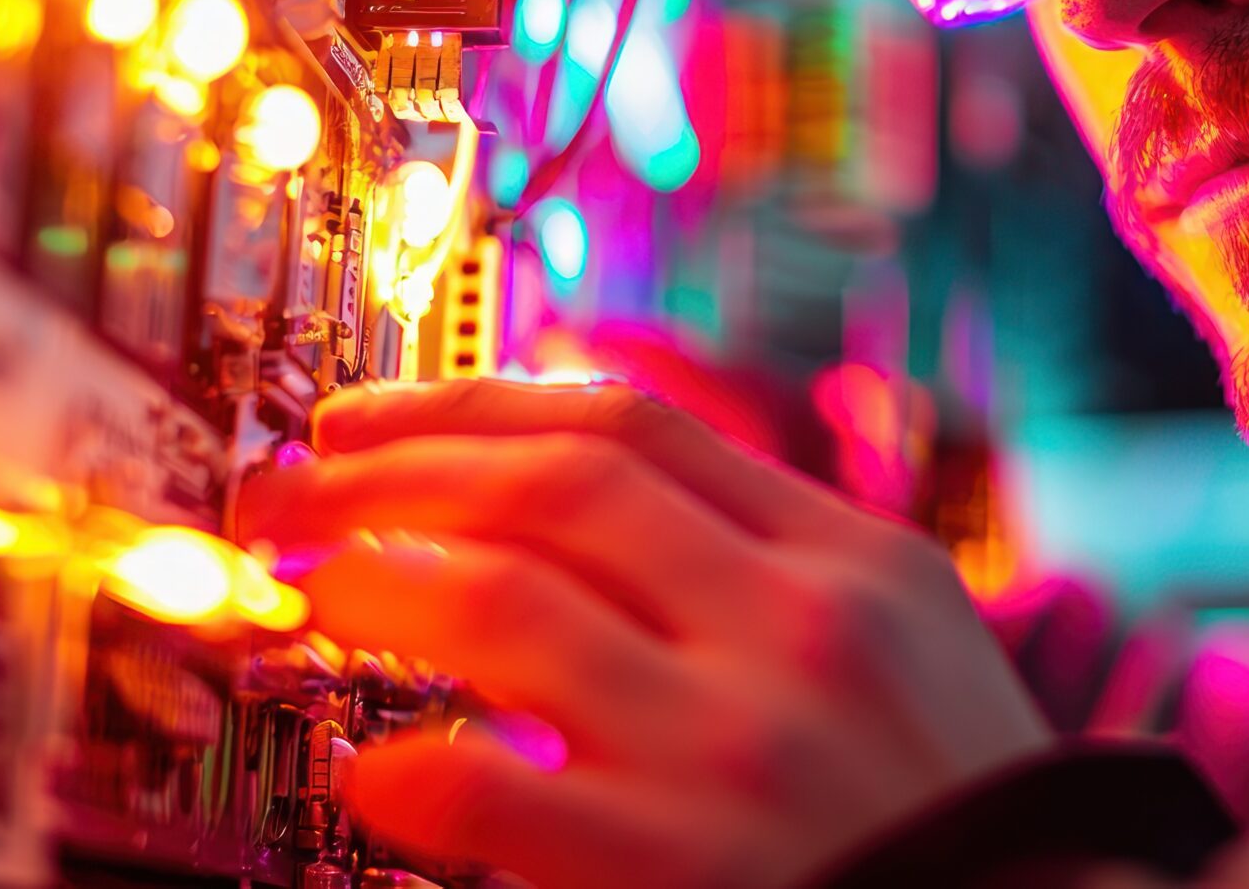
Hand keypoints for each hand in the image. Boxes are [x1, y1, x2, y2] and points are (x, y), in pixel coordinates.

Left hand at [236, 377, 1053, 888]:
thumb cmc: (958, 818)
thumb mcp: (908, 643)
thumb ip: (768, 558)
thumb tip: (576, 490)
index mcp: (854, 559)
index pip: (631, 427)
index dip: (474, 405)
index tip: (375, 419)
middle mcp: (797, 631)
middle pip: (553, 487)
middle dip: (392, 470)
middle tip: (290, 489)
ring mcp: (737, 750)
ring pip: (499, 604)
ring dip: (368, 583)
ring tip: (302, 592)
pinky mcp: (674, 870)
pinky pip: (487, 788)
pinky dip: (402, 767)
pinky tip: (369, 769)